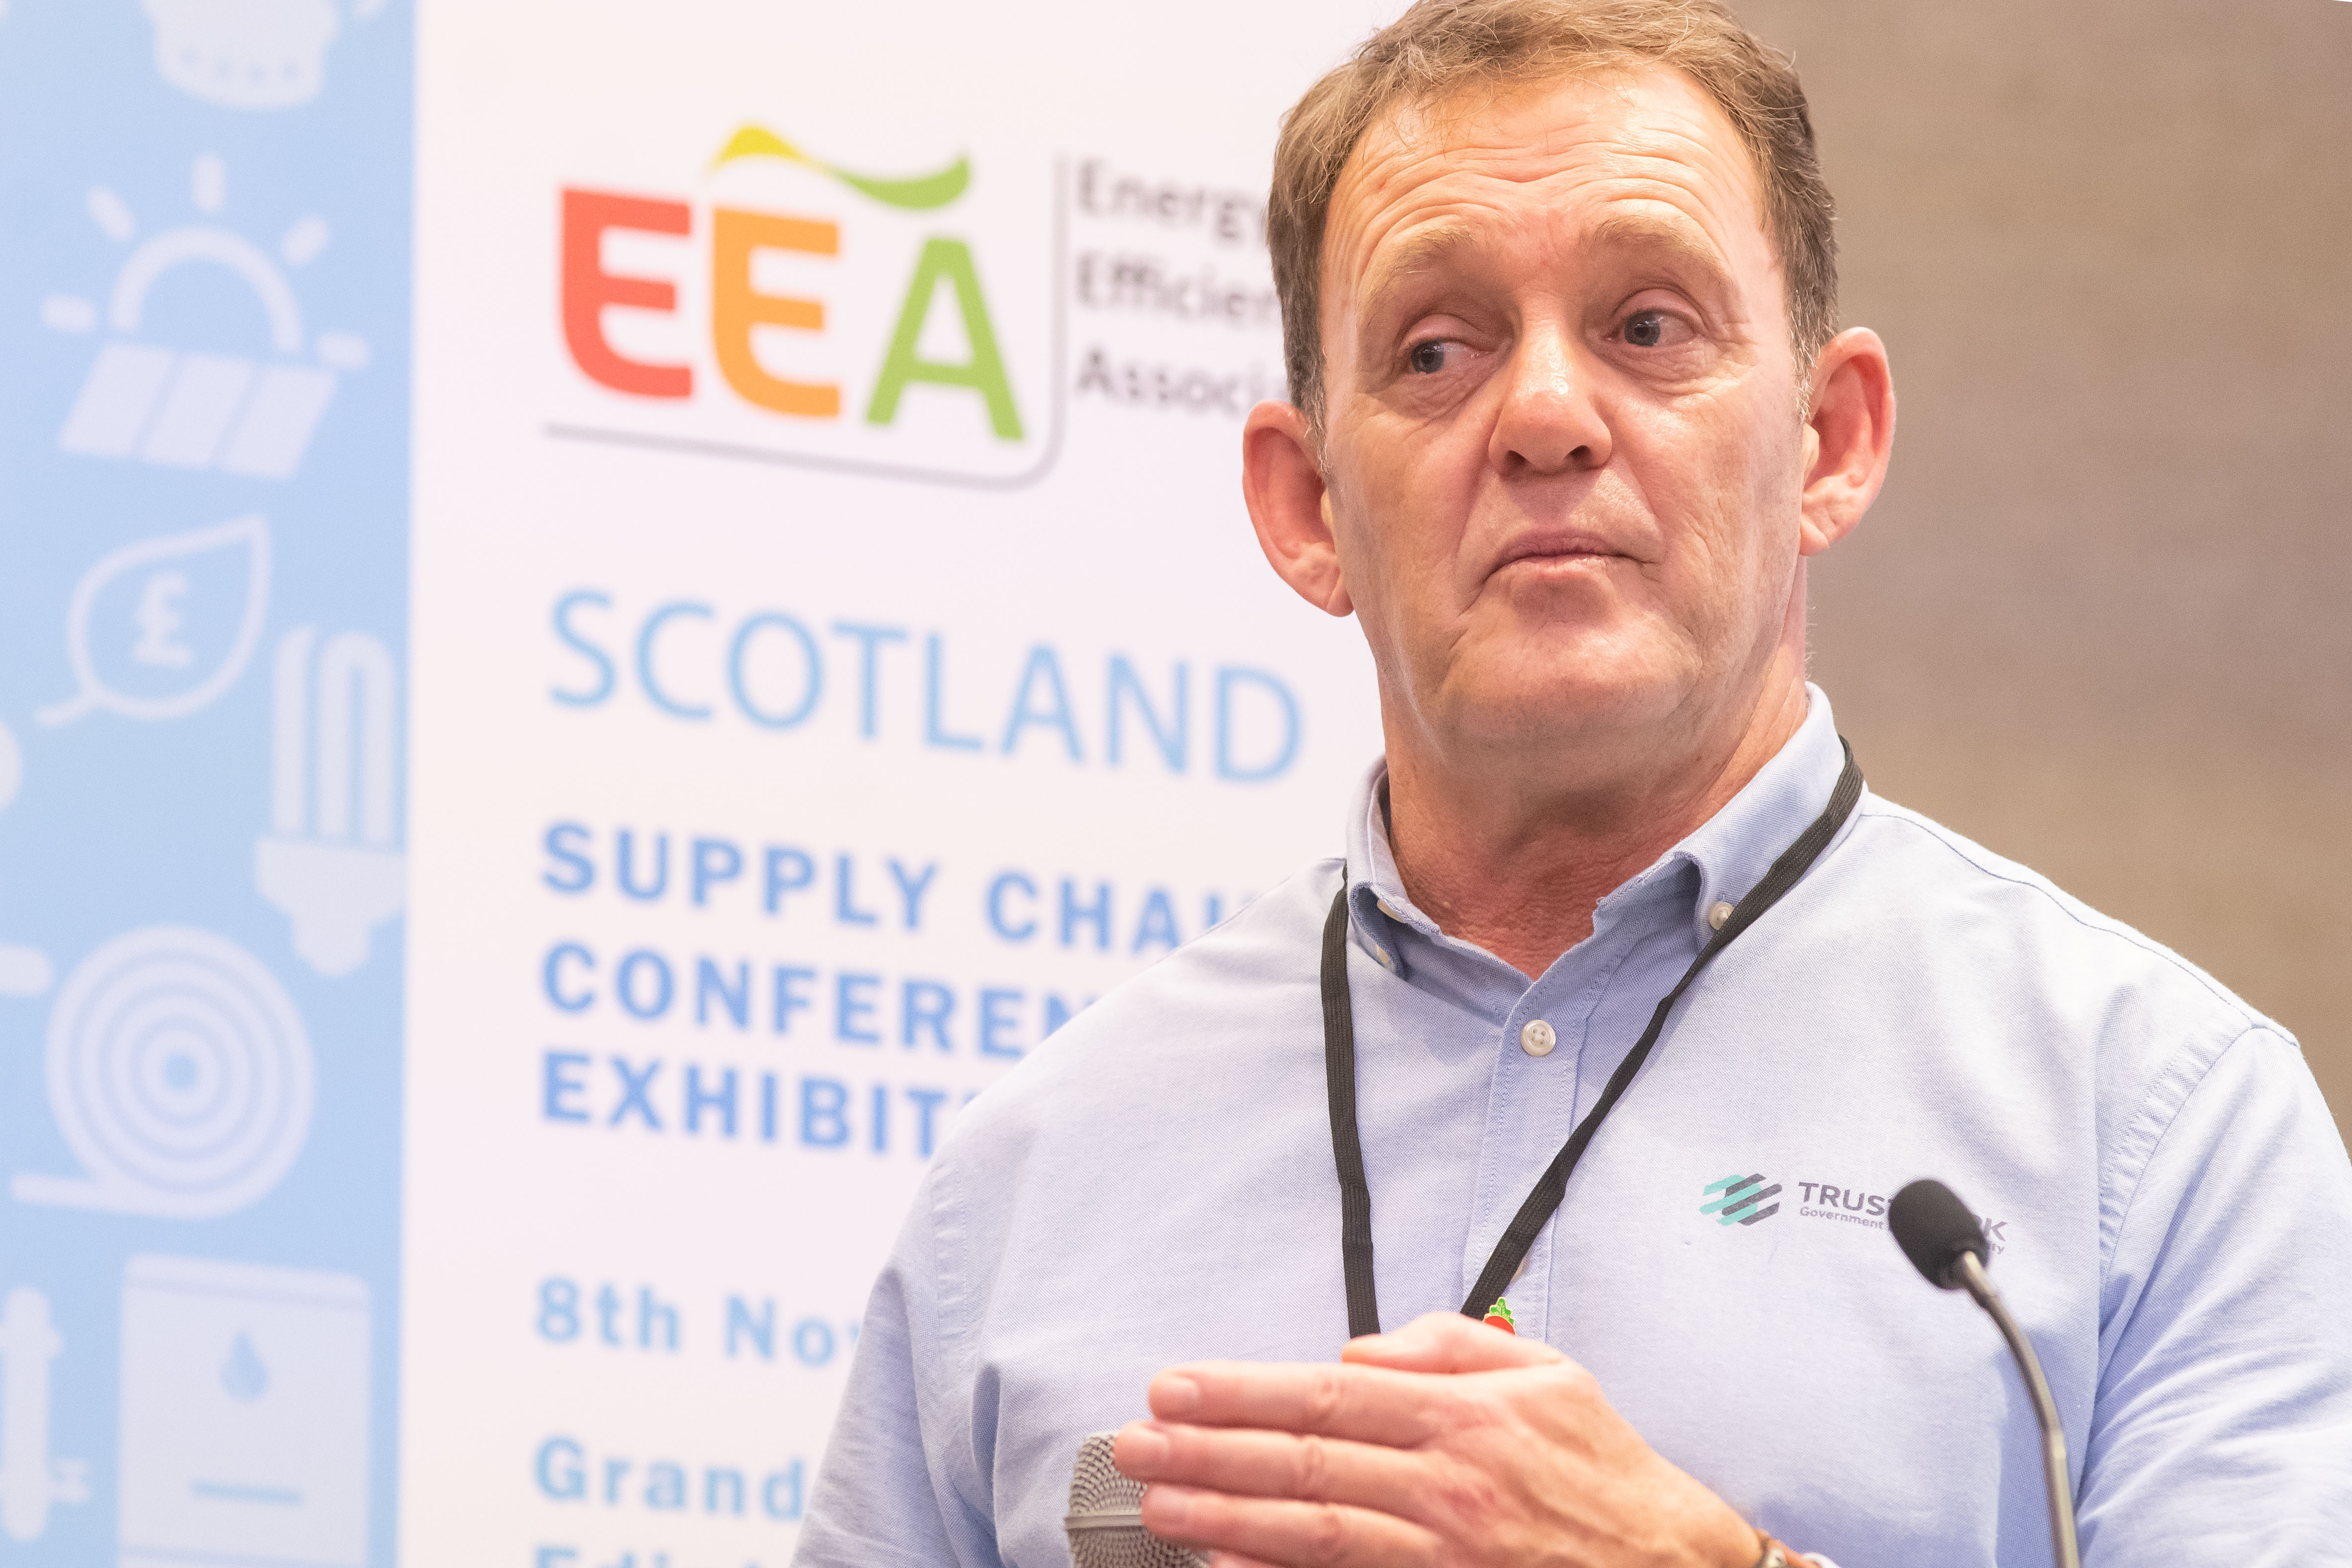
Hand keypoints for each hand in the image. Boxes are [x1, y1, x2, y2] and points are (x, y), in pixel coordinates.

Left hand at [1112, 1311, 1760, 1567]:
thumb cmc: (1606, 1472)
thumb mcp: (1549, 1375)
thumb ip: (1450, 1346)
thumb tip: (1356, 1347)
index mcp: (1465, 1416)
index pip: (1326, 1394)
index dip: (1240, 1391)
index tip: (1173, 1386)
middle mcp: (1447, 1483)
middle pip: (1302, 1461)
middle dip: (1206, 1451)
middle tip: (1133, 1444)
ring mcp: (1443, 1552)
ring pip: (1311, 1530)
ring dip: (1222, 1515)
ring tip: (1155, 1504)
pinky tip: (1224, 1561)